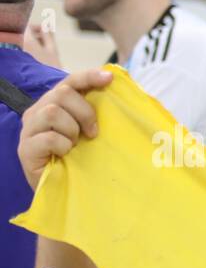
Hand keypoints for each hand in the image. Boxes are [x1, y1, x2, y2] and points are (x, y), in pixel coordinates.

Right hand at [17, 68, 112, 190]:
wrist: (63, 190)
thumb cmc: (79, 160)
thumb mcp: (89, 133)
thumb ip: (96, 114)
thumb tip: (118, 94)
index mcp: (54, 104)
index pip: (70, 81)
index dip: (89, 77)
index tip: (110, 79)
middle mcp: (38, 112)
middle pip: (61, 93)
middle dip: (84, 112)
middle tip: (92, 133)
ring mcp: (29, 130)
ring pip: (52, 112)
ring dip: (71, 130)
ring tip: (75, 145)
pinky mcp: (25, 149)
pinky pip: (48, 137)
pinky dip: (62, 145)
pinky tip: (66, 153)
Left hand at [24, 19, 60, 67]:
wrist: (45, 83)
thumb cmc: (50, 66)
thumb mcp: (52, 48)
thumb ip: (48, 35)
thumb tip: (47, 24)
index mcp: (28, 40)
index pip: (29, 26)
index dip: (38, 27)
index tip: (47, 31)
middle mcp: (21, 45)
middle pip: (27, 35)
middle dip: (38, 35)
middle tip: (49, 41)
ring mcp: (22, 53)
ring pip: (28, 43)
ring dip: (37, 43)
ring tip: (48, 51)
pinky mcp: (24, 60)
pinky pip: (28, 50)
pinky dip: (35, 50)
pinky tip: (43, 57)